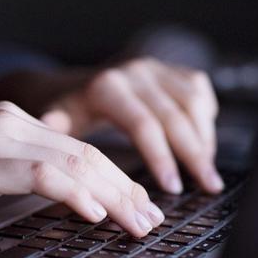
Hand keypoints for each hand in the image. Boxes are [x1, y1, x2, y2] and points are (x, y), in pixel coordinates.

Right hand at [0, 101, 164, 236]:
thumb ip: (9, 169)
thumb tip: (52, 194)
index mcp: (9, 119)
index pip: (78, 147)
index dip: (115, 177)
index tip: (138, 205)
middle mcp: (8, 121)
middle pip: (87, 153)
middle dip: (126, 188)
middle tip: (152, 219)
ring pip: (73, 162)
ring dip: (113, 195)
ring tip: (138, 222)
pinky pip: (40, 175)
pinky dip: (74, 193)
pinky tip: (94, 214)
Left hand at [40, 58, 221, 194]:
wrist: (74, 83)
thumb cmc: (68, 110)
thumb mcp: (58, 119)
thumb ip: (56, 127)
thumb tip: (49, 128)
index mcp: (107, 87)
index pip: (144, 125)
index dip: (161, 157)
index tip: (172, 188)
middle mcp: (134, 73)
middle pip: (175, 117)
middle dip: (195, 155)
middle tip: (208, 186)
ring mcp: (155, 68)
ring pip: (192, 102)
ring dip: (205, 138)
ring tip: (208, 171)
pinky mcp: (170, 68)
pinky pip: (198, 89)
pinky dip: (205, 115)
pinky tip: (205, 141)